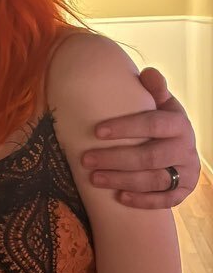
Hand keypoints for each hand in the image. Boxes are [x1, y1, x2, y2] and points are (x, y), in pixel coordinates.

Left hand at [81, 67, 200, 208]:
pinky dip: (142, 200)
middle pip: (149, 156)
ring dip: (122, 180)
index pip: (152, 124)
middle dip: (115, 158)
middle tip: (86, 159)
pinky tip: (119, 197)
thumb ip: (154, 89)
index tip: (97, 131)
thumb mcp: (162, 104)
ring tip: (94, 178)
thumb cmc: (163, 122)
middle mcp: (186, 148)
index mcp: (179, 123)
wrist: (183, 148)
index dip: (125, 128)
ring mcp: (187, 172)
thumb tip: (148, 72)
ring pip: (154, 180)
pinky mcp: (184, 191)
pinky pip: (165, 200)